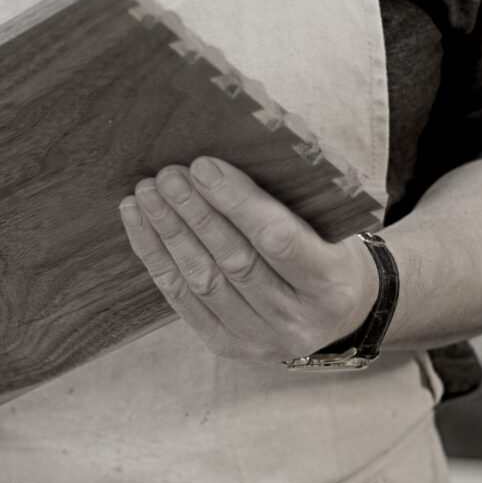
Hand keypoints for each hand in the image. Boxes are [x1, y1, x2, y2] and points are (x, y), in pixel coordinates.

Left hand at [118, 156, 378, 362]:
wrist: (341, 313)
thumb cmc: (332, 249)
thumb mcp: (334, 223)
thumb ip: (294, 192)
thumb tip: (246, 136)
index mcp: (331, 283)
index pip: (278, 239)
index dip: (237, 201)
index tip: (204, 166)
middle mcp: (297, 320)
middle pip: (234, 261)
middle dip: (195, 214)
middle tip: (168, 175)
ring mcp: (261, 340)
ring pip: (203, 281)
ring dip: (169, 233)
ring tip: (146, 193)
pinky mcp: (228, 346)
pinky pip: (182, 301)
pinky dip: (157, 259)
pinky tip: (140, 222)